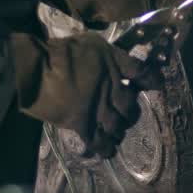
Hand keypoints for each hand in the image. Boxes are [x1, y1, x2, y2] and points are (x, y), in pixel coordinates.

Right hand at [10, 32, 163, 157]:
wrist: (36, 68)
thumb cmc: (59, 51)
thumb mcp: (89, 41)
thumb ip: (105, 53)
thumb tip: (113, 60)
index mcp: (112, 63)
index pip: (139, 71)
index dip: (150, 79)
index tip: (156, 84)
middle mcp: (110, 87)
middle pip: (128, 104)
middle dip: (130, 111)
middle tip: (127, 114)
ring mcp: (97, 107)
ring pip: (116, 124)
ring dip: (118, 130)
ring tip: (117, 133)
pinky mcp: (82, 123)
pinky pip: (97, 140)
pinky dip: (104, 147)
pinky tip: (107, 151)